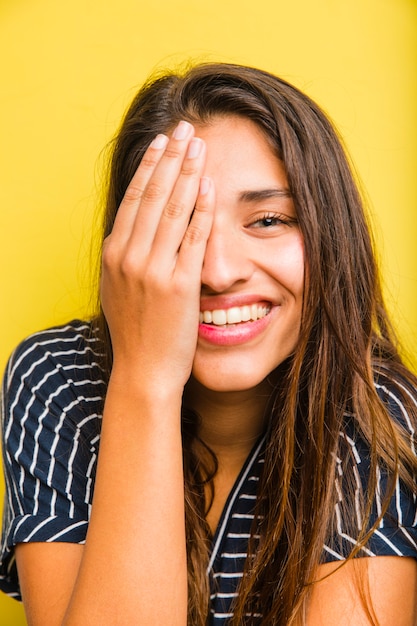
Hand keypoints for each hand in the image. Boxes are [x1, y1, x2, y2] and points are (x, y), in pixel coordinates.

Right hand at [100, 121, 213, 392]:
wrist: (144, 371)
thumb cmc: (136, 333)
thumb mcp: (120, 288)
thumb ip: (127, 257)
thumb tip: (139, 228)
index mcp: (114, 254)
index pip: (134, 198)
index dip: (150, 166)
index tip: (163, 141)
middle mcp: (129, 256)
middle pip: (153, 195)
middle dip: (171, 157)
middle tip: (185, 127)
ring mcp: (153, 270)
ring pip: (173, 209)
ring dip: (188, 172)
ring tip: (199, 145)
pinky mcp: (179, 285)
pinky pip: (194, 238)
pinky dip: (202, 209)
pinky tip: (210, 186)